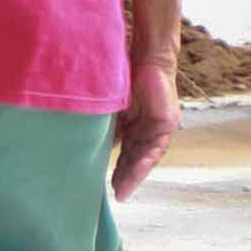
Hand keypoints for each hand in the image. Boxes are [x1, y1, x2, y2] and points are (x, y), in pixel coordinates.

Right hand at [111, 63, 179, 200]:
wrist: (144, 56)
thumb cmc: (122, 76)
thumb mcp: (108, 106)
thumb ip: (102, 124)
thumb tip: (83, 143)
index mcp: (132, 127)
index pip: (124, 154)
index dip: (117, 170)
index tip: (108, 188)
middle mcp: (146, 130)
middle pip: (135, 159)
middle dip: (126, 177)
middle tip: (117, 194)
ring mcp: (158, 128)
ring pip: (146, 156)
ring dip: (136, 173)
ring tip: (125, 188)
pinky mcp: (167, 123)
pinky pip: (157, 146)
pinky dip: (147, 158)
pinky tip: (138, 169)